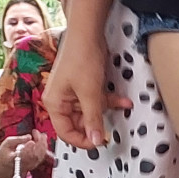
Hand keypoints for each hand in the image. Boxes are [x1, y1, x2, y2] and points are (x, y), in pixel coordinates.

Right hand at [0, 131, 50, 172]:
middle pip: (34, 155)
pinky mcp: (36, 163)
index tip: (31, 141)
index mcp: (13, 159)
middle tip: (38, 133)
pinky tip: (43, 139)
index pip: (22, 156)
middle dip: (38, 143)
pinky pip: (42, 155)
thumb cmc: (6, 151)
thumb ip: (17, 139)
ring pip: (40, 155)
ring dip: (43, 144)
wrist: (8, 162)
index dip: (28, 149)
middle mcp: (23, 164)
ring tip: (42, 135)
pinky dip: (44, 146)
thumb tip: (29, 136)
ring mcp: (31, 165)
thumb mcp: (7, 143)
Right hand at [42, 31, 131, 148]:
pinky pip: (97, 101)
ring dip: (106, 111)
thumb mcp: (90, 94)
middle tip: (111, 131)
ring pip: (90, 112)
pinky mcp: (85, 87)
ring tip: (121, 106)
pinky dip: (110, 101)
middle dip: (96, 126)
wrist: (88, 34)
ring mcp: (73, 93)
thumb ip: (93, 119)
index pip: (64, 132)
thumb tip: (95, 141)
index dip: (82, 140)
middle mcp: (61, 100)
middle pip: (78, 124)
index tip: (99, 143)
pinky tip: (124, 101)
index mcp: (54, 103)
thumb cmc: (81, 60)